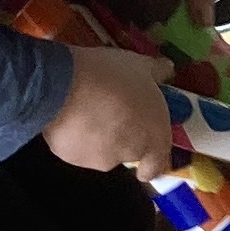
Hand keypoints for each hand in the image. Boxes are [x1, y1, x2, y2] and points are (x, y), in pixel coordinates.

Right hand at [42, 48, 173, 177]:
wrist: (63, 86)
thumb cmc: (110, 75)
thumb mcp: (139, 64)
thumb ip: (157, 71)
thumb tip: (167, 69)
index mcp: (154, 136)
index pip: (157, 166)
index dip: (151, 161)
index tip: (144, 150)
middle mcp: (130, 153)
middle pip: (129, 152)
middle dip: (121, 136)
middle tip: (110, 111)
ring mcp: (100, 159)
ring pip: (101, 151)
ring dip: (98, 137)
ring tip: (86, 111)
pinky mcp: (72, 158)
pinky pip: (76, 148)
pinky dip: (74, 137)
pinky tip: (68, 117)